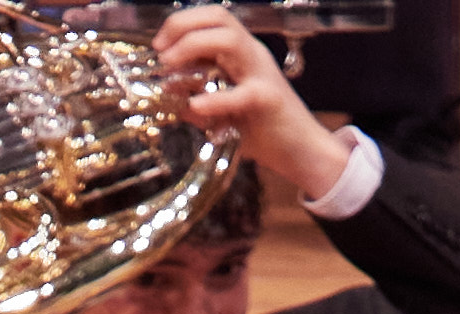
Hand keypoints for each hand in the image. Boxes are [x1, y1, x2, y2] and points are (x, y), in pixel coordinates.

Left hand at [156, 2, 349, 195]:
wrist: (300, 150)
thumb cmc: (261, 129)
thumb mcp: (221, 109)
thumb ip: (196, 96)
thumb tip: (165, 87)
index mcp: (241, 52)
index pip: (212, 17)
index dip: (181, 23)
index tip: (158, 45)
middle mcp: (252, 54)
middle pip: (219, 18)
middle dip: (182, 28)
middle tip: (161, 55)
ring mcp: (262, 74)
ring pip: (230, 40)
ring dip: (193, 47)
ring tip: (171, 69)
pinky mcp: (269, 100)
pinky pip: (241, 93)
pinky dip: (214, 99)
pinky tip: (195, 106)